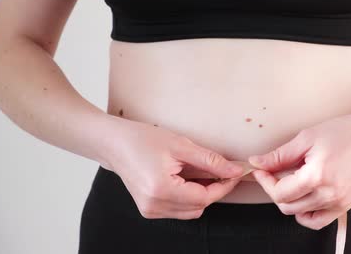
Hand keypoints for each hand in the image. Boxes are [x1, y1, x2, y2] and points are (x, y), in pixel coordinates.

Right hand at [100, 117, 245, 219]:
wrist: (115, 144)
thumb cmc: (143, 139)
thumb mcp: (181, 145)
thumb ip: (211, 161)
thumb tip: (235, 171)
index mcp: (161, 189)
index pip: (204, 197)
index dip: (224, 186)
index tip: (236, 173)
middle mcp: (154, 205)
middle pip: (199, 206)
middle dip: (215, 190)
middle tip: (223, 170)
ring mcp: (150, 210)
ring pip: (190, 211)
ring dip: (202, 194)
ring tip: (204, 172)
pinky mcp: (149, 210)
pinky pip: (179, 209)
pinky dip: (189, 197)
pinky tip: (189, 179)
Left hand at [246, 110, 350, 229]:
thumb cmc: (345, 133)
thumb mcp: (307, 138)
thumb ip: (279, 155)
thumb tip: (256, 163)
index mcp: (317, 176)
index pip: (279, 192)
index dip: (265, 181)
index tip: (261, 170)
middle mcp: (328, 194)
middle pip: (287, 205)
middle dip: (274, 190)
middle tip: (273, 173)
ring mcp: (338, 203)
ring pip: (299, 214)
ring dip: (289, 199)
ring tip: (291, 181)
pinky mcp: (344, 206)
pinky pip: (317, 221)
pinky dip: (305, 214)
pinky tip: (303, 197)